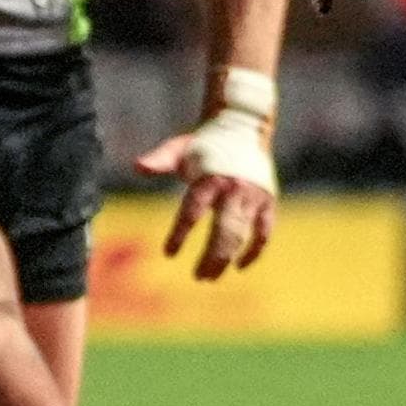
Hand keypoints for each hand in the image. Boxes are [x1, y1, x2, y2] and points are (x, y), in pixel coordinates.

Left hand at [132, 105, 276, 279]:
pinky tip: (240, 266)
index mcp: (210, 178)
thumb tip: (137, 167)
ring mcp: (252, 197)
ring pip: (242, 235)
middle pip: (223, 231)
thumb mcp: (180, 148)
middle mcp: (233, 189)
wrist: (243, 128)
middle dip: (211, 258)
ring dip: (226, 259)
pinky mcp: (267, 202)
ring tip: (210, 276)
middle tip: (198, 277)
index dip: (180, 234)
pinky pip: (264, 232)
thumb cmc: (204, 144)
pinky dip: (254, 250)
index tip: (169, 253)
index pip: (192, 211)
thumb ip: (160, 160)